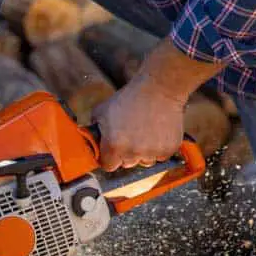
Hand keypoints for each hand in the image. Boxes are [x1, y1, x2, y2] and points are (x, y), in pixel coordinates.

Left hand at [90, 36, 224, 170]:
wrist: (159, 89)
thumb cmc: (128, 98)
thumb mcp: (101, 111)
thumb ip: (93, 129)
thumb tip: (87, 140)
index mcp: (113, 146)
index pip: (108, 166)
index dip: (109, 158)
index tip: (112, 150)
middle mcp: (132, 153)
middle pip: (126, 164)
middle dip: (126, 154)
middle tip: (130, 135)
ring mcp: (151, 153)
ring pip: (144, 162)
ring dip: (143, 152)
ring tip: (144, 131)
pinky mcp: (168, 150)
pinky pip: (160, 157)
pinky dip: (158, 148)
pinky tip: (156, 131)